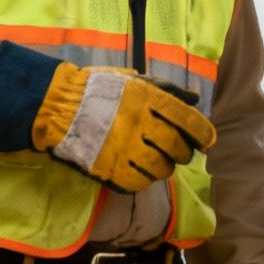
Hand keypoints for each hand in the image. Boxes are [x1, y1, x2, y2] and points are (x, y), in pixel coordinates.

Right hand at [31, 66, 215, 193]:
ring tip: (158, 162)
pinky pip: (139, 183)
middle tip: (178, 152)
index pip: (188, 120)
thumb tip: (195, 98)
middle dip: (183, 153)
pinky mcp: (109, 168)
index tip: (207, 142)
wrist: (57, 106)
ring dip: (165, 168)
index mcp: (148, 99)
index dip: (203, 134)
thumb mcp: (135, 81)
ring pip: (161, 169)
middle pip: (177, 148)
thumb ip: (167, 90)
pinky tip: (140, 172)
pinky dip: (145, 180)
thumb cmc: (99, 90)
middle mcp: (139, 123)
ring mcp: (124, 148)